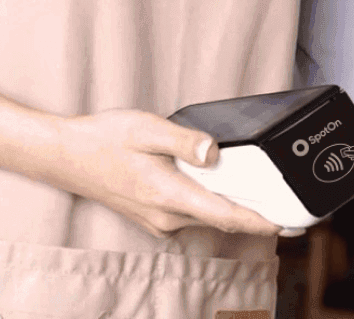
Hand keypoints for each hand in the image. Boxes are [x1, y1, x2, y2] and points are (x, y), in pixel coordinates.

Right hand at [47, 108, 282, 239]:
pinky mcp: (152, 217)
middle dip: (250, 213)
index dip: (259, 222)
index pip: (224, 215)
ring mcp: (158, 220)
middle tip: (280, 202)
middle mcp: (166, 215)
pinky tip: (209, 184)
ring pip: (204, 217)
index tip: (286, 226)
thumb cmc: (104, 139)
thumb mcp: (147, 128)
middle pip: (219, 218)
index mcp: (169, 194)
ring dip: (227, 207)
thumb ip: (185, 140)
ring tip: (251, 188)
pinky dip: (207, 203)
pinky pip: (189, 214)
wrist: (67, 157)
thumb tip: (215, 152)